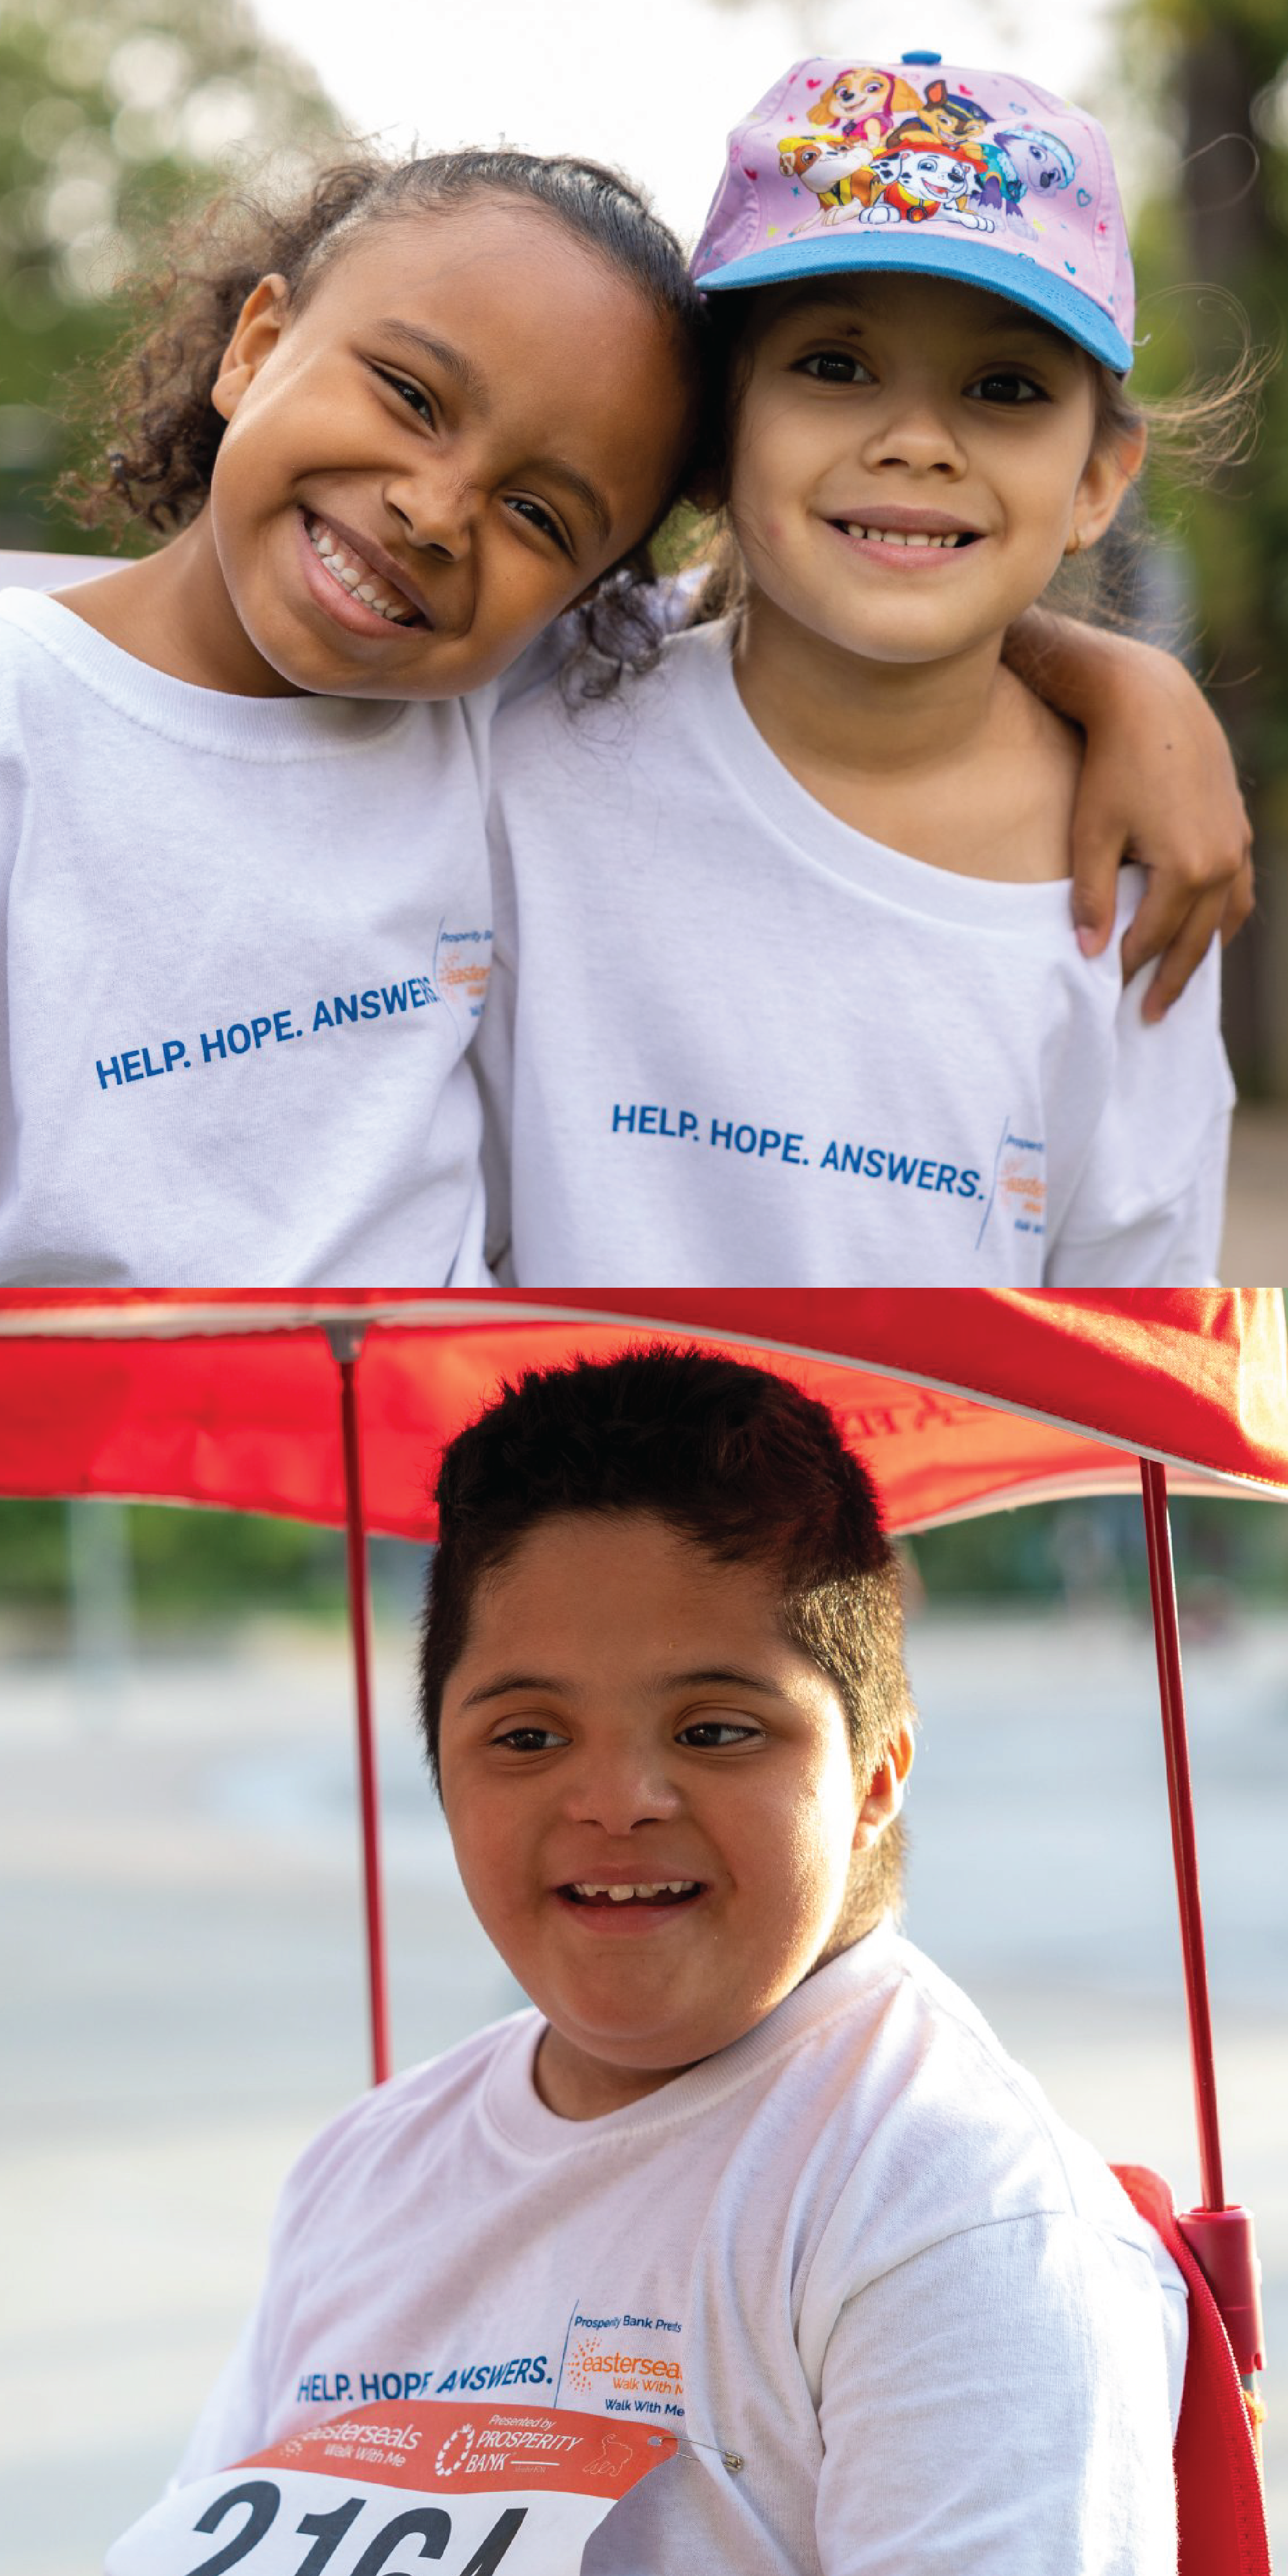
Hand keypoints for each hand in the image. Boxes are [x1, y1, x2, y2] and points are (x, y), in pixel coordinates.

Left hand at [1070, 651, 1252, 1020]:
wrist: (1150, 700)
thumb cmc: (1111, 764)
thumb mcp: (1091, 833)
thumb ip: (1091, 897)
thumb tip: (1088, 953)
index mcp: (1187, 869)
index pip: (1151, 939)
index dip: (1125, 967)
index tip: (1104, 991)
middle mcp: (1222, 862)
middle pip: (1194, 940)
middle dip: (1170, 979)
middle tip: (1150, 1015)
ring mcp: (1235, 843)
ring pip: (1224, 918)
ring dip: (1201, 953)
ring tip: (1178, 982)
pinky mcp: (1236, 825)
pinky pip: (1237, 889)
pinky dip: (1221, 917)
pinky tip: (1205, 930)